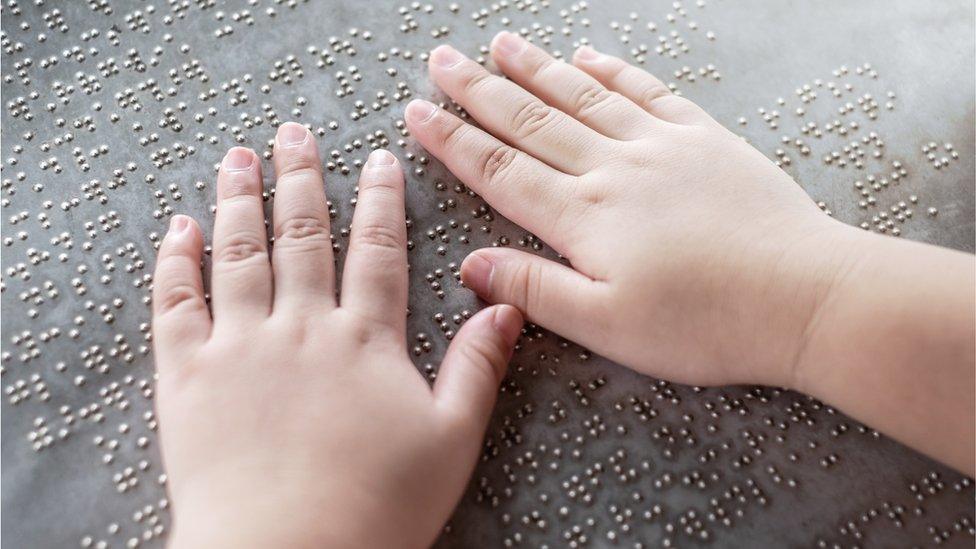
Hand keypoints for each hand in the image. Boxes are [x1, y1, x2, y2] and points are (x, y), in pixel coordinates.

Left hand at [151, 123, 521, 547]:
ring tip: (238, 157)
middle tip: (295, 134)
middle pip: (303, 236)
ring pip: (240, 254)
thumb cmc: (377, 507)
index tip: (378, 161)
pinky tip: (179, 227)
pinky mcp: (188, 375)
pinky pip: (176, 303)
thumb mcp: (451, 439)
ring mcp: (240, 346)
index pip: (377, 250)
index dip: (380, 202)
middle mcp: (302, 326)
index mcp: (365, 339)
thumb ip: (477, 367)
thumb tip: (506, 305)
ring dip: (240, 200)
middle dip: (301, 180)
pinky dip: (176, 261)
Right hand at [405, 32, 859, 387]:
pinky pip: (649, 92)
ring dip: (537, 68)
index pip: (499, 170)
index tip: (417, 113)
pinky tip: (590, 55)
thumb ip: (536, 290)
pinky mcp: (705, 140)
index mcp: (584, 217)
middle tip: (443, 61)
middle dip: (479, 90)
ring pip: (583, 96)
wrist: (802, 298)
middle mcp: (614, 169)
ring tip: (501, 44)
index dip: (453, 141)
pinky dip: (616, 70)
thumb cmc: (706, 324)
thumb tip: (472, 266)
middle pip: (531, 121)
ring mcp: (661, 147)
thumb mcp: (608, 326)